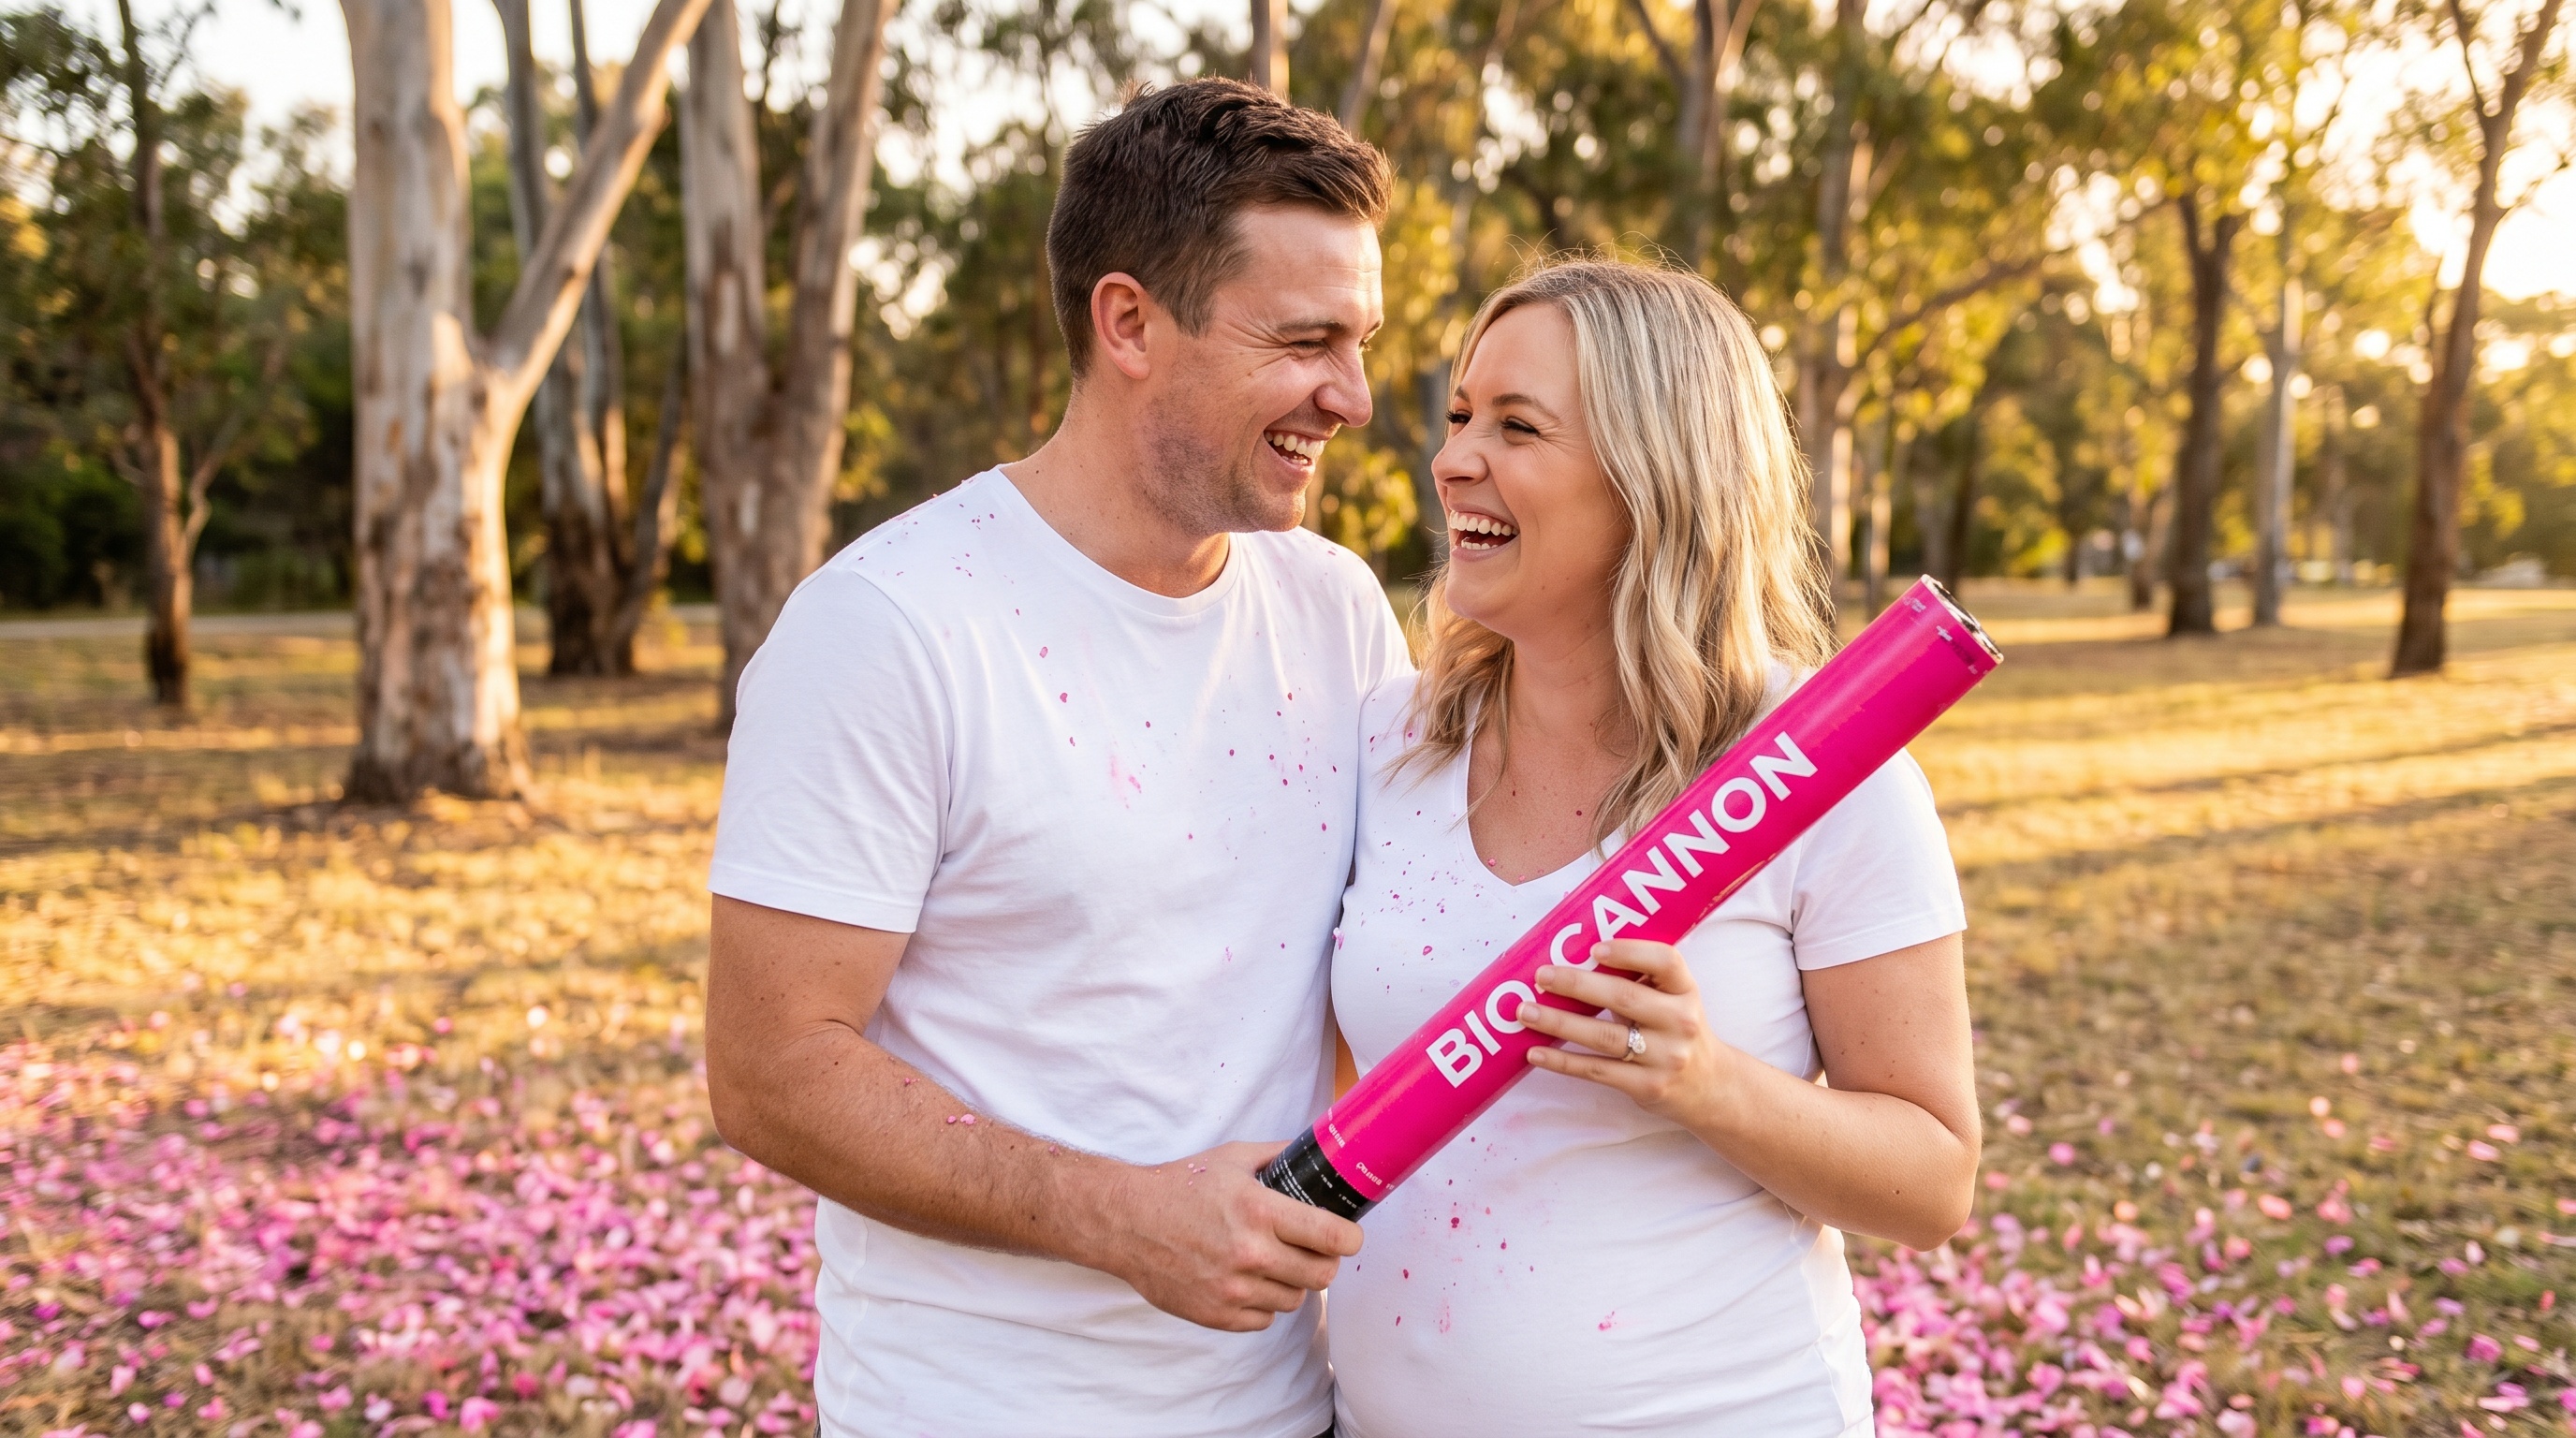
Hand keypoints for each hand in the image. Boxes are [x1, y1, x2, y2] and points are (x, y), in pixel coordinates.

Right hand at [1100, 1140, 1364, 1332]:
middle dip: (1324, 1261)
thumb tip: (1321, 1154)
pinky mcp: (1217, 1315)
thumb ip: (1280, 1157)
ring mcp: (1233, 1289)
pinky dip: (1263, 1302)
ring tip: (1273, 1262)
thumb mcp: (1233, 1158)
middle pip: (1323, 1275)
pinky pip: (1264, 1319)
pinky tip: (1248, 1280)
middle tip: (1312, 1249)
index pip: (1333, 1237)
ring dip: (1292, 1282)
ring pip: (1295, 1299)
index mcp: (1259, 1211)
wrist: (1127, 1222)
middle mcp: (1250, 1254)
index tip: (1348, 1235)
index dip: (1350, 1237)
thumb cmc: (1180, 1186)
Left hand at [1520, 939, 1742, 1132]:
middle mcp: (1680, 1021)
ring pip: (1604, 1036)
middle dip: (1576, 984)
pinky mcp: (1647, 1086)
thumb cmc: (1676, 1030)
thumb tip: (1574, 959)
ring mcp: (1665, 1057)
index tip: (1594, 949)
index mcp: (1686, 990)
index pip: (1665, 961)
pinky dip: (1563, 1061)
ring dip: (1559, 1023)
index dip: (1629, 952)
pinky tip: (1535, 1053)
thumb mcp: (1673, 999)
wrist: (1710, 1086)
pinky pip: (1597, 1070)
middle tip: (1541, 976)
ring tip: (1525, 1012)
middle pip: (1623, 997)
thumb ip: (1640, 980)